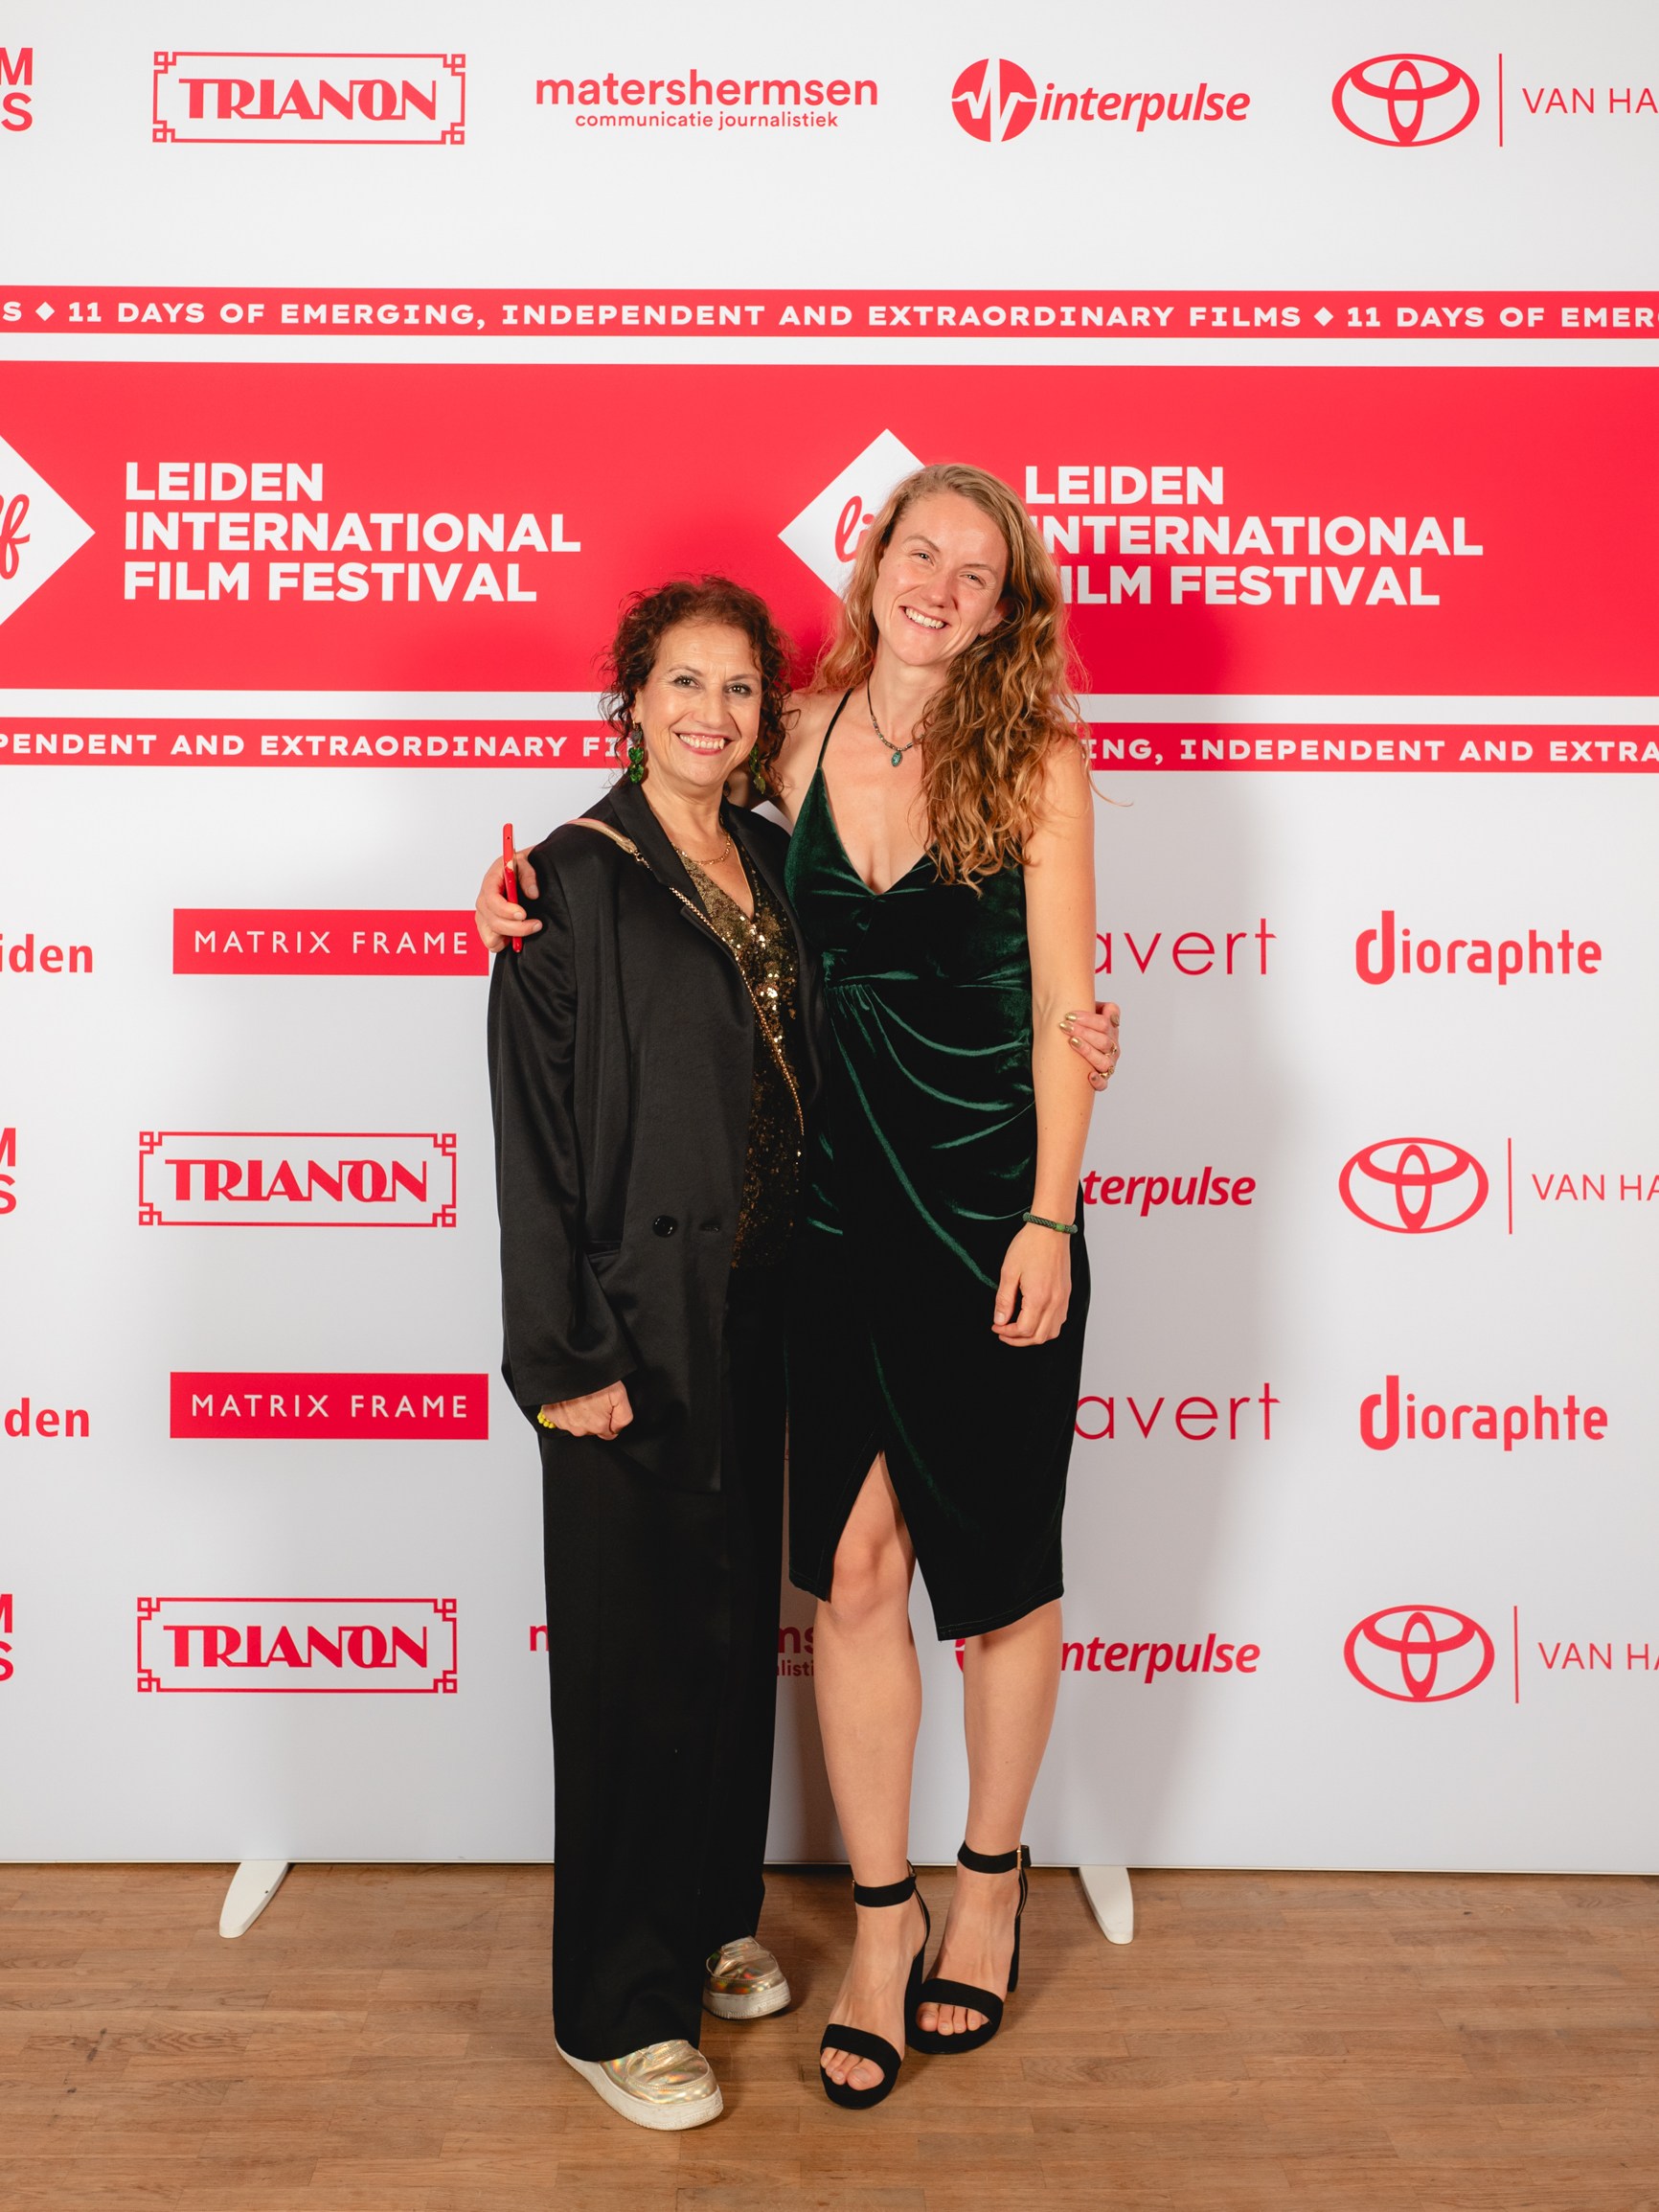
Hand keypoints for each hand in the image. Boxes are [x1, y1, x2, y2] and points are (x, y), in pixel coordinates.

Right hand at [476, 848, 541, 953]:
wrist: (514, 872)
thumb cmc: (516, 868)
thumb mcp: (524, 862)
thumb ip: (528, 875)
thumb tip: (533, 893)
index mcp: (490, 883)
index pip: (492, 901)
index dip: (506, 911)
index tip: (523, 914)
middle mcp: (483, 901)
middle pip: (494, 922)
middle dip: (517, 928)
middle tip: (537, 925)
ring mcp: (483, 916)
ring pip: (492, 936)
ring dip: (513, 936)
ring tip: (529, 928)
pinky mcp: (486, 927)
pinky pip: (491, 943)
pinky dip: (504, 943)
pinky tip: (517, 934)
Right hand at [540, 1381, 632, 1437]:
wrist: (570, 1366)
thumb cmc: (594, 1377)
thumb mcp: (620, 1394)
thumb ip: (623, 1417)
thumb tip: (618, 1429)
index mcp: (598, 1425)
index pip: (608, 1434)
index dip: (609, 1420)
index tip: (606, 1408)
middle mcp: (580, 1428)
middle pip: (591, 1429)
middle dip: (594, 1416)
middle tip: (593, 1398)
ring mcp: (564, 1423)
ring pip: (576, 1424)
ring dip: (579, 1413)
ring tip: (581, 1396)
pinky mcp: (552, 1415)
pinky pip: (561, 1418)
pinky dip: (565, 1410)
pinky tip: (569, 1398)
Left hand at [992, 1223, 1071, 1345]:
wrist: (1050, 1230)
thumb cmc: (1030, 1246)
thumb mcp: (1009, 1272)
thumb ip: (1004, 1300)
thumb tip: (1000, 1320)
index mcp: (1039, 1298)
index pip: (1023, 1330)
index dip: (1007, 1333)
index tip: (996, 1327)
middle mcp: (1054, 1302)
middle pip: (1038, 1337)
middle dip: (1018, 1340)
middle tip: (1003, 1332)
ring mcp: (1063, 1299)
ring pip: (1051, 1333)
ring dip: (1033, 1337)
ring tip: (1017, 1330)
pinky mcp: (1066, 1295)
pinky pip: (1059, 1321)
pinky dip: (1046, 1328)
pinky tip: (1034, 1320)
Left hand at [1062, 1001, 1120, 1091]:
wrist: (1080, 1050)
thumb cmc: (1084, 1029)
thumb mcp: (1091, 1013)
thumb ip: (1097, 1006)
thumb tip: (1100, 1003)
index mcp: (1111, 1030)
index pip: (1106, 1023)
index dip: (1088, 1018)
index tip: (1069, 1015)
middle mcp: (1112, 1047)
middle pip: (1104, 1040)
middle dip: (1083, 1032)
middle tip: (1065, 1026)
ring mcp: (1109, 1064)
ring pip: (1104, 1060)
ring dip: (1088, 1051)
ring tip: (1073, 1043)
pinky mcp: (1103, 1079)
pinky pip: (1103, 1083)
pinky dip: (1098, 1080)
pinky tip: (1089, 1075)